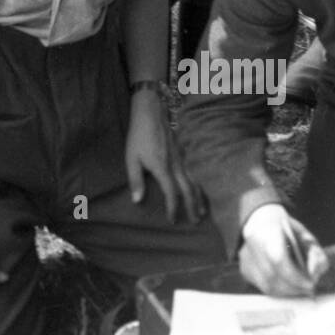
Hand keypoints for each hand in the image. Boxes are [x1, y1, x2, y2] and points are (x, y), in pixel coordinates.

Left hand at [125, 92, 204, 222]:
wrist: (151, 112)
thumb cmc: (139, 135)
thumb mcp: (131, 158)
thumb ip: (135, 180)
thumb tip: (137, 200)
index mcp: (162, 168)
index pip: (171, 193)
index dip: (173, 208)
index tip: (173, 220)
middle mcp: (176, 165)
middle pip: (188, 190)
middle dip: (192, 207)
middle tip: (195, 221)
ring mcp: (183, 157)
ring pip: (195, 181)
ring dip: (200, 197)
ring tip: (203, 211)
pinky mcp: (185, 151)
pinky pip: (196, 171)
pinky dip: (201, 183)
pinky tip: (203, 190)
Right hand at [237, 203, 328, 295]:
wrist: (262, 220)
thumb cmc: (288, 229)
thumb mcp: (307, 237)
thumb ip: (315, 255)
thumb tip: (313, 274)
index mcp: (267, 230)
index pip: (278, 259)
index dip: (295, 276)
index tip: (310, 284)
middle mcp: (251, 244)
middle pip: (272, 277)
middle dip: (294, 287)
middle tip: (309, 289)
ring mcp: (245, 258)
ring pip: (267, 285)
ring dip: (287, 292)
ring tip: (301, 289)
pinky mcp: (244, 269)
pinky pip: (263, 286)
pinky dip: (279, 290)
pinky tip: (289, 286)